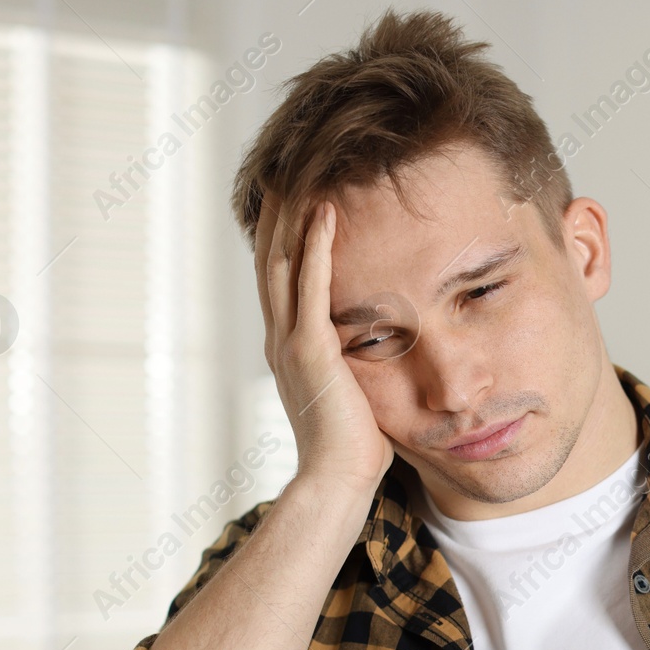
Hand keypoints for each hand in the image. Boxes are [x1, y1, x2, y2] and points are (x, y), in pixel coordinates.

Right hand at [254, 194, 393, 491]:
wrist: (338, 480)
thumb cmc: (353, 446)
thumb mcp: (352, 391)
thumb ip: (355, 363)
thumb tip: (379, 348)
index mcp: (289, 347)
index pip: (280, 278)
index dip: (281, 235)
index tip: (290, 197)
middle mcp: (281, 338)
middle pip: (271, 259)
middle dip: (275, 213)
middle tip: (281, 169)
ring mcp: (291, 342)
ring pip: (283, 263)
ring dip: (291, 215)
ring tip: (298, 173)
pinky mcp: (310, 350)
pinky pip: (311, 286)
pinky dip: (317, 246)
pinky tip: (326, 212)